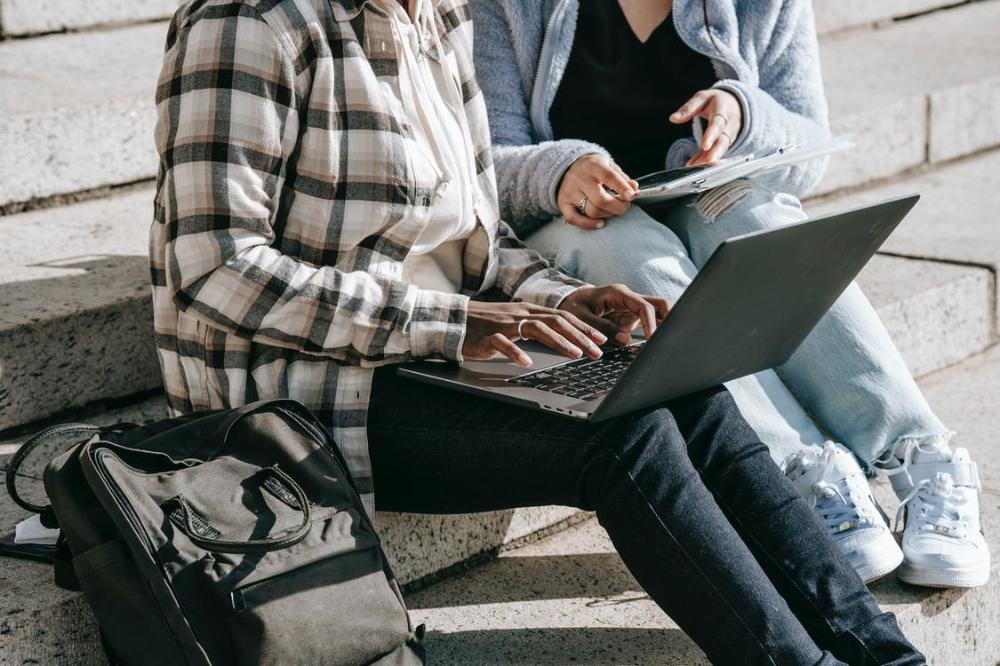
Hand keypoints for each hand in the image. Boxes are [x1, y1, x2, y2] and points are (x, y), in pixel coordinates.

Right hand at [463, 301, 608, 366]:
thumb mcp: (515, 323)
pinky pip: (504, 343)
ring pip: (537, 328)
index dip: (584, 328)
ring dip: (559, 341)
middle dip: (580, 336)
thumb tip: (561, 339)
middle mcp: (520, 313)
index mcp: (529, 310)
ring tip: (575, 354)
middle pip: (556, 321)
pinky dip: (516, 352)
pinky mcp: (488, 336)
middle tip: (598, 351)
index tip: (602, 340)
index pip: (563, 316)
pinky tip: (527, 362)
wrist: (454, 320)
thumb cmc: (486, 325)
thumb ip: (535, 328)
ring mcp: (504, 324)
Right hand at [557, 154, 638, 229]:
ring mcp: (570, 192)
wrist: (567, 167)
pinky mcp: (563, 204)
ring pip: (591, 211)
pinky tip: (600, 223)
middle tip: (625, 206)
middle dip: (618, 207)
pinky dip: (589, 224)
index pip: (609, 177)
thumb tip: (634, 188)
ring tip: (613, 210)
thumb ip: (622, 177)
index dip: (622, 188)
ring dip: (608, 215)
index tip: (632, 196)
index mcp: (594, 166)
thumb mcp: (608, 166)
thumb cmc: (593, 169)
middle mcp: (580, 179)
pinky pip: (574, 219)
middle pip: (601, 200)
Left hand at [559, 284, 669, 345]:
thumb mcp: (581, 318)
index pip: (643, 306)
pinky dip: (655, 331)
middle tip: (670, 338)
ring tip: (668, 342)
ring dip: (665, 324)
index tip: (653, 339)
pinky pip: (649, 321)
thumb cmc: (573, 306)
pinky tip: (657, 344)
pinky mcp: (631, 317)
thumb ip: (601, 328)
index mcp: (618, 293)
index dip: (651, 323)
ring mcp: (632, 307)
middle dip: (670, 318)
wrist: (568, 302)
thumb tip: (625, 340)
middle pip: (659, 304)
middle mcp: (629, 298)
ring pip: (658, 312)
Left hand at [670, 89, 742, 166]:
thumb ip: (689, 108)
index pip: (718, 123)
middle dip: (716, 152)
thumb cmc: (716, 101)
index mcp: (723, 109)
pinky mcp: (724, 143)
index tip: (705, 145)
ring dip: (709, 159)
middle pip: (724, 140)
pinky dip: (705, 159)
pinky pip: (715, 152)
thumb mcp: (702, 98)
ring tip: (696, 167)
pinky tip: (695, 165)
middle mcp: (729, 124)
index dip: (712, 134)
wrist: (736, 103)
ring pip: (720, 149)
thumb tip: (673, 118)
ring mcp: (729, 135)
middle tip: (708, 162)